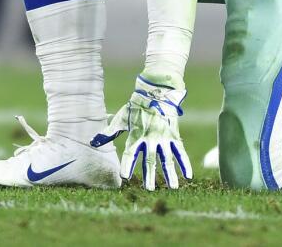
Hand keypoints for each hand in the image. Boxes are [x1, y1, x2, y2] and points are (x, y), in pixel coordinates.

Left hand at [91, 74, 192, 189]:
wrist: (157, 92)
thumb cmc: (136, 107)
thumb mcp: (121, 119)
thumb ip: (109, 133)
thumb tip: (93, 142)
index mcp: (136, 135)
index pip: (131, 153)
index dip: (128, 164)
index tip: (124, 177)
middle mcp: (151, 138)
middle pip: (151, 160)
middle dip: (150, 175)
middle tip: (150, 189)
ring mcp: (164, 138)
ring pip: (168, 158)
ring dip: (170, 174)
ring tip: (173, 187)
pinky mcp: (174, 136)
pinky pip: (180, 152)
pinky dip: (185, 163)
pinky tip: (188, 176)